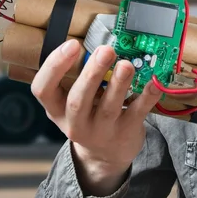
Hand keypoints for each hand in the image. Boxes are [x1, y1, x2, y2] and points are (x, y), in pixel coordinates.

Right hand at [31, 39, 162, 195]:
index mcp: (57, 109)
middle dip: (92, 73)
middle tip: (105, 50)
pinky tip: (153, 82)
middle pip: (78, 100)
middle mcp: (75, 123)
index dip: (54, 66)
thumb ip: (79, 77)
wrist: (106, 156)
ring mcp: (101, 131)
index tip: (72, 44)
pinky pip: (137, 113)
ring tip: (126, 64)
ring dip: (119, 84)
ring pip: (109, 107)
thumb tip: (98, 41)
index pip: (43, 89)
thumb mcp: (74, 102)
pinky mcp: (126, 133)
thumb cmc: (89, 116)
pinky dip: (146, 96)